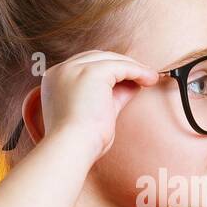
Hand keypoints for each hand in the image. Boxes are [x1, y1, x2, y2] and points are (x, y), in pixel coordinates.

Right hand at [38, 50, 160, 161]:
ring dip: (133, 67)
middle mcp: (61, 70)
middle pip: (97, 58)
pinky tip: (149, 79)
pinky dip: (137, 71)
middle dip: (122, 66)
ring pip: (110, 60)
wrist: (71, 148)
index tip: (130, 80)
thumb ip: (111, 96)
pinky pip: (120, 66)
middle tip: (143, 76)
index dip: (110, 71)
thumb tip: (131, 85)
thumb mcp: (96, 112)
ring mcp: (74, 69)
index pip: (86, 66)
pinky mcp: (91, 72)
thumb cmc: (80, 141)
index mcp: (55, 81)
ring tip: (151, 78)